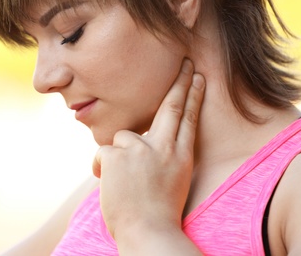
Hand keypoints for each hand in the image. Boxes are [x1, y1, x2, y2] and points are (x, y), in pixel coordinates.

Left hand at [92, 59, 204, 244]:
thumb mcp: (171, 180)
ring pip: (125, 136)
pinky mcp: (117, 155)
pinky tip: (109, 184)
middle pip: (173, 108)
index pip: (189, 120)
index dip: (193, 97)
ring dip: (121, 157)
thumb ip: (160, 155)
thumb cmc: (157, 211)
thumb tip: (142, 136)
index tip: (198, 78)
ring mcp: (141, 150)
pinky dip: (102, 168)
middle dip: (181, 83)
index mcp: (181, 157)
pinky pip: (104, 152)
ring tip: (125, 182)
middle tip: (186, 64)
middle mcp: (164, 149)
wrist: (148, 234)